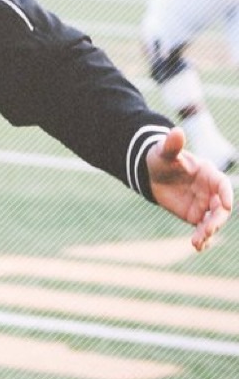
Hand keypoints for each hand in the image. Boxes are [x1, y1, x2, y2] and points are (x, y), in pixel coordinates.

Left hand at [147, 127, 233, 250]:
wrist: (152, 173)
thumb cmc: (161, 158)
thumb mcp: (164, 152)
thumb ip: (172, 145)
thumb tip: (176, 131)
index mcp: (208, 173)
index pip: (222, 184)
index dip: (226, 194)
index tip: (226, 205)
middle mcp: (210, 190)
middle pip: (221, 208)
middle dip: (217, 220)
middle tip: (206, 229)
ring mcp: (204, 204)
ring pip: (213, 221)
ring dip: (208, 232)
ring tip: (197, 243)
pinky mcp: (195, 216)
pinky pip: (203, 229)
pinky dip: (203, 239)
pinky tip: (198, 247)